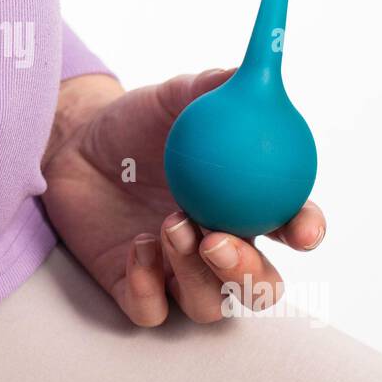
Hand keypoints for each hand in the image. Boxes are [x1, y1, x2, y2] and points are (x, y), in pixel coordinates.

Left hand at [40, 71, 325, 325]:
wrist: (76, 142)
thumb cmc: (137, 122)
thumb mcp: (176, 97)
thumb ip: (216, 86)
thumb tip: (252, 71)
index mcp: (247, 205)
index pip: (292, 228)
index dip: (305, 232)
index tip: (302, 228)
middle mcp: (220, 247)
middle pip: (259, 286)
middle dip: (251, 275)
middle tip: (219, 241)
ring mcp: (178, 274)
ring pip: (208, 305)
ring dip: (195, 273)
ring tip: (171, 224)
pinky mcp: (134, 288)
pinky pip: (151, 310)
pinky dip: (148, 287)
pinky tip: (139, 247)